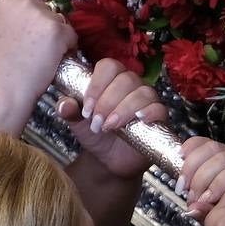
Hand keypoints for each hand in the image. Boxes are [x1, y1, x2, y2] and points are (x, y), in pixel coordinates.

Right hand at [0, 0, 76, 133]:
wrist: (1, 90)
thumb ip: (3, 20)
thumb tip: (14, 20)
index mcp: (5, 1)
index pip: (29, 2)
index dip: (32, 20)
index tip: (32, 34)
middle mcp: (23, 3)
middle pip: (46, 10)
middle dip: (46, 28)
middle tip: (40, 49)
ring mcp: (42, 16)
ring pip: (60, 23)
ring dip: (58, 38)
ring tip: (46, 58)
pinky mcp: (57, 31)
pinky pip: (72, 36)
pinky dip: (68, 49)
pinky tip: (55, 62)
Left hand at [57, 59, 169, 177]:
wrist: (109, 159)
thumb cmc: (95, 133)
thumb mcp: (76, 122)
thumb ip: (69, 111)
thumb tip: (64, 105)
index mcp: (111, 79)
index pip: (108, 66)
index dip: (97, 85)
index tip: (87, 108)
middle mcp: (131, 85)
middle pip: (125, 79)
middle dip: (108, 101)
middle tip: (96, 122)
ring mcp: (147, 99)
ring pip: (142, 93)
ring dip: (123, 110)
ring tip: (110, 127)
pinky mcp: (160, 116)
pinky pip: (159, 107)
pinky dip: (149, 113)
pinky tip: (138, 121)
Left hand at [178, 137, 224, 215]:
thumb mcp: (214, 217)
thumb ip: (202, 210)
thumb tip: (191, 210)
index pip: (210, 145)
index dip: (194, 150)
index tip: (181, 163)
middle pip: (221, 155)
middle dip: (200, 174)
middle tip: (191, 196)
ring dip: (216, 185)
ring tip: (206, 203)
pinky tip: (220, 204)